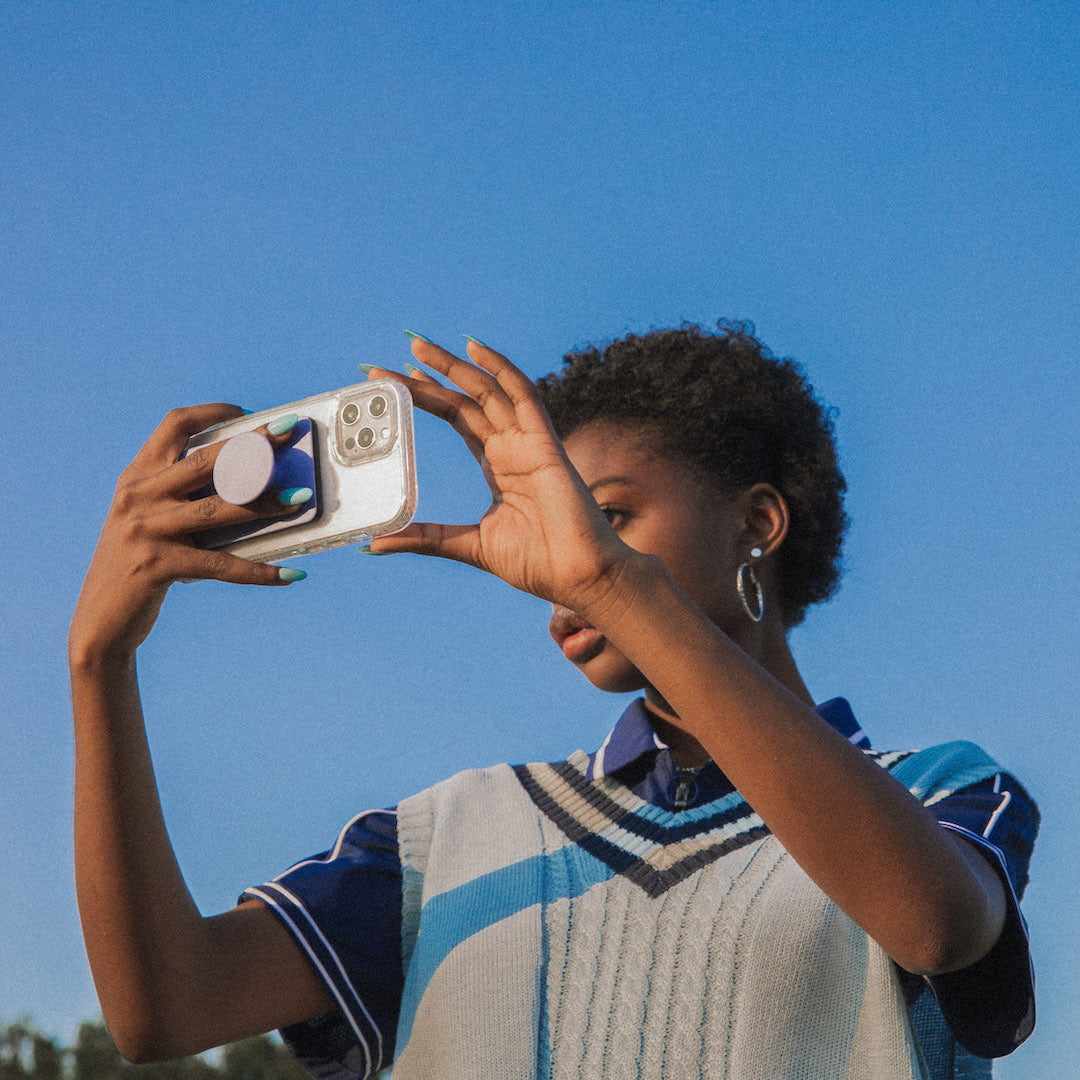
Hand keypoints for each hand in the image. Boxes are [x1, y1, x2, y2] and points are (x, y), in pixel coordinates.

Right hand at [69, 405, 307, 663]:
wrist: (100, 621)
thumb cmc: (141, 564)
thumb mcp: (152, 521)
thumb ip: (187, 499)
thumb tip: (258, 486)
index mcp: (137, 477)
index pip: (174, 426)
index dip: (213, 412)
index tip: (249, 412)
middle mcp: (138, 496)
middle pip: (206, 461)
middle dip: (252, 446)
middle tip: (288, 433)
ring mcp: (146, 530)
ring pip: (220, 510)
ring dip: (267, 503)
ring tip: (302, 497)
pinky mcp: (157, 566)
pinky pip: (222, 565)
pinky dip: (259, 571)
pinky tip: (290, 575)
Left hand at [365, 336, 636, 612]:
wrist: (580, 577)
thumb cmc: (538, 564)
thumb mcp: (468, 546)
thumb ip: (425, 538)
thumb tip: (375, 544)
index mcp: (498, 467)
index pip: (458, 420)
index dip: (427, 399)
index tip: (392, 385)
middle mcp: (511, 449)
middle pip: (466, 401)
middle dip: (433, 378)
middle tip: (396, 357)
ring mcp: (529, 444)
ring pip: (488, 392)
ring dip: (455, 367)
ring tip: (419, 348)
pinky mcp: (545, 445)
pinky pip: (524, 396)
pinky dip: (501, 370)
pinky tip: (473, 349)